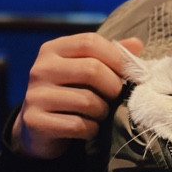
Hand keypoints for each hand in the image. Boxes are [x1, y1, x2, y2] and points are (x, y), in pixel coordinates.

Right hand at [10, 33, 143, 159]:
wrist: (40, 127)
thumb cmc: (73, 90)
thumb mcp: (89, 67)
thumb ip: (112, 54)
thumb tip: (136, 44)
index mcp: (54, 49)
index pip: (90, 42)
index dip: (117, 56)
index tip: (133, 71)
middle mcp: (41, 68)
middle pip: (91, 69)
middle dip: (113, 86)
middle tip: (116, 96)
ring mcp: (35, 95)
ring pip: (87, 101)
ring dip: (103, 111)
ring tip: (101, 112)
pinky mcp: (34, 120)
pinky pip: (76, 125)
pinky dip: (91, 129)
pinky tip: (89, 127)